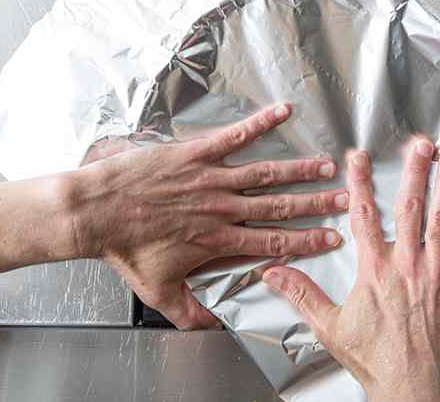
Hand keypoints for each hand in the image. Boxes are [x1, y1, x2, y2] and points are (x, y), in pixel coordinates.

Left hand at [69, 104, 346, 329]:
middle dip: (315, 204)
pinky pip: (232, 135)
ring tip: (326, 164)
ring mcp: (208, 177)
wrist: (95, 214)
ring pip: (264, 173)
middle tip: (344, 199)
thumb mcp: (158, 292)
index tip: (332, 238)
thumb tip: (214, 328)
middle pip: (279, 206)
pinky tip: (281, 111)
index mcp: (218, 240)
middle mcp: (221, 208)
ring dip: (298, 169)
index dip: (306, 241)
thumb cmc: (124, 250)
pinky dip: (258, 123)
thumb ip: (190, 313)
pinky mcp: (192, 153)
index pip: (273, 241)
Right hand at [263, 140, 439, 401]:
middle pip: (411, 208)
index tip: (357, 155)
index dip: (360, 181)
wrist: (416, 391)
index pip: (364, 215)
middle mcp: (408, 266)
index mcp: (374, 271)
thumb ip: (302, 294)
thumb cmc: (376, 361)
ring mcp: (438, 276)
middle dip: (415, 171)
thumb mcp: (330, 328)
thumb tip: (271, 273)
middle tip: (420, 143)